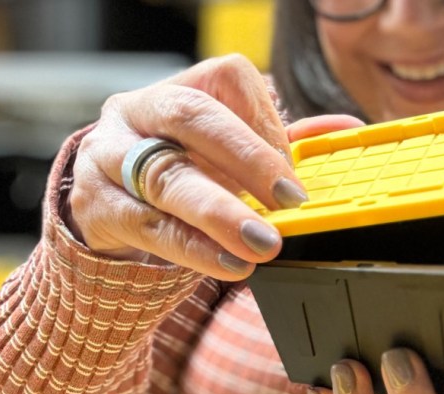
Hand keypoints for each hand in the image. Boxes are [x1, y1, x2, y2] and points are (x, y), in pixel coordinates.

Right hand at [67, 54, 363, 279]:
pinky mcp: (97, 206)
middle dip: (248, 158)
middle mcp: (139, 112)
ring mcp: (110, 156)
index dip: (265, 123)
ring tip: (264, 244)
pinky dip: (194, 248)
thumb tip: (346, 130)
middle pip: (192, 118)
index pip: (227, 81)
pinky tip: (230, 263)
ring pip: (168, 177)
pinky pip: (149, 226)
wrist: (109, 209)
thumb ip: (280, 141)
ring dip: (222, 213)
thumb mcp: (226, 154)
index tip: (295, 170)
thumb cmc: (180, 173)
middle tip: (290, 200)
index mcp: (180, 89)